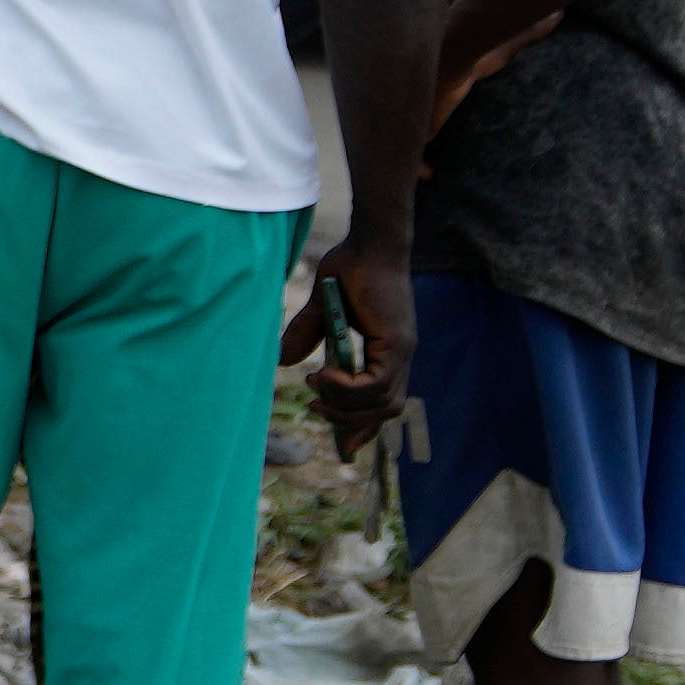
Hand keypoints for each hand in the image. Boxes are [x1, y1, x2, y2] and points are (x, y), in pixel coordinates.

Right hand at [298, 235, 412, 449]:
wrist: (369, 242)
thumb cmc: (350, 266)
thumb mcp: (320, 308)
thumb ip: (306, 335)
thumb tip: (283, 362)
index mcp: (388, 351)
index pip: (384, 402)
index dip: (365, 425)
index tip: (342, 442)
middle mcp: (400, 355)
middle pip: (386, 411)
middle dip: (350, 422)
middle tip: (315, 409)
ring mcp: (401, 350)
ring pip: (382, 402)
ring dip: (345, 404)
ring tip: (315, 386)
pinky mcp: (396, 343)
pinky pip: (375, 383)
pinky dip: (347, 387)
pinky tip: (324, 374)